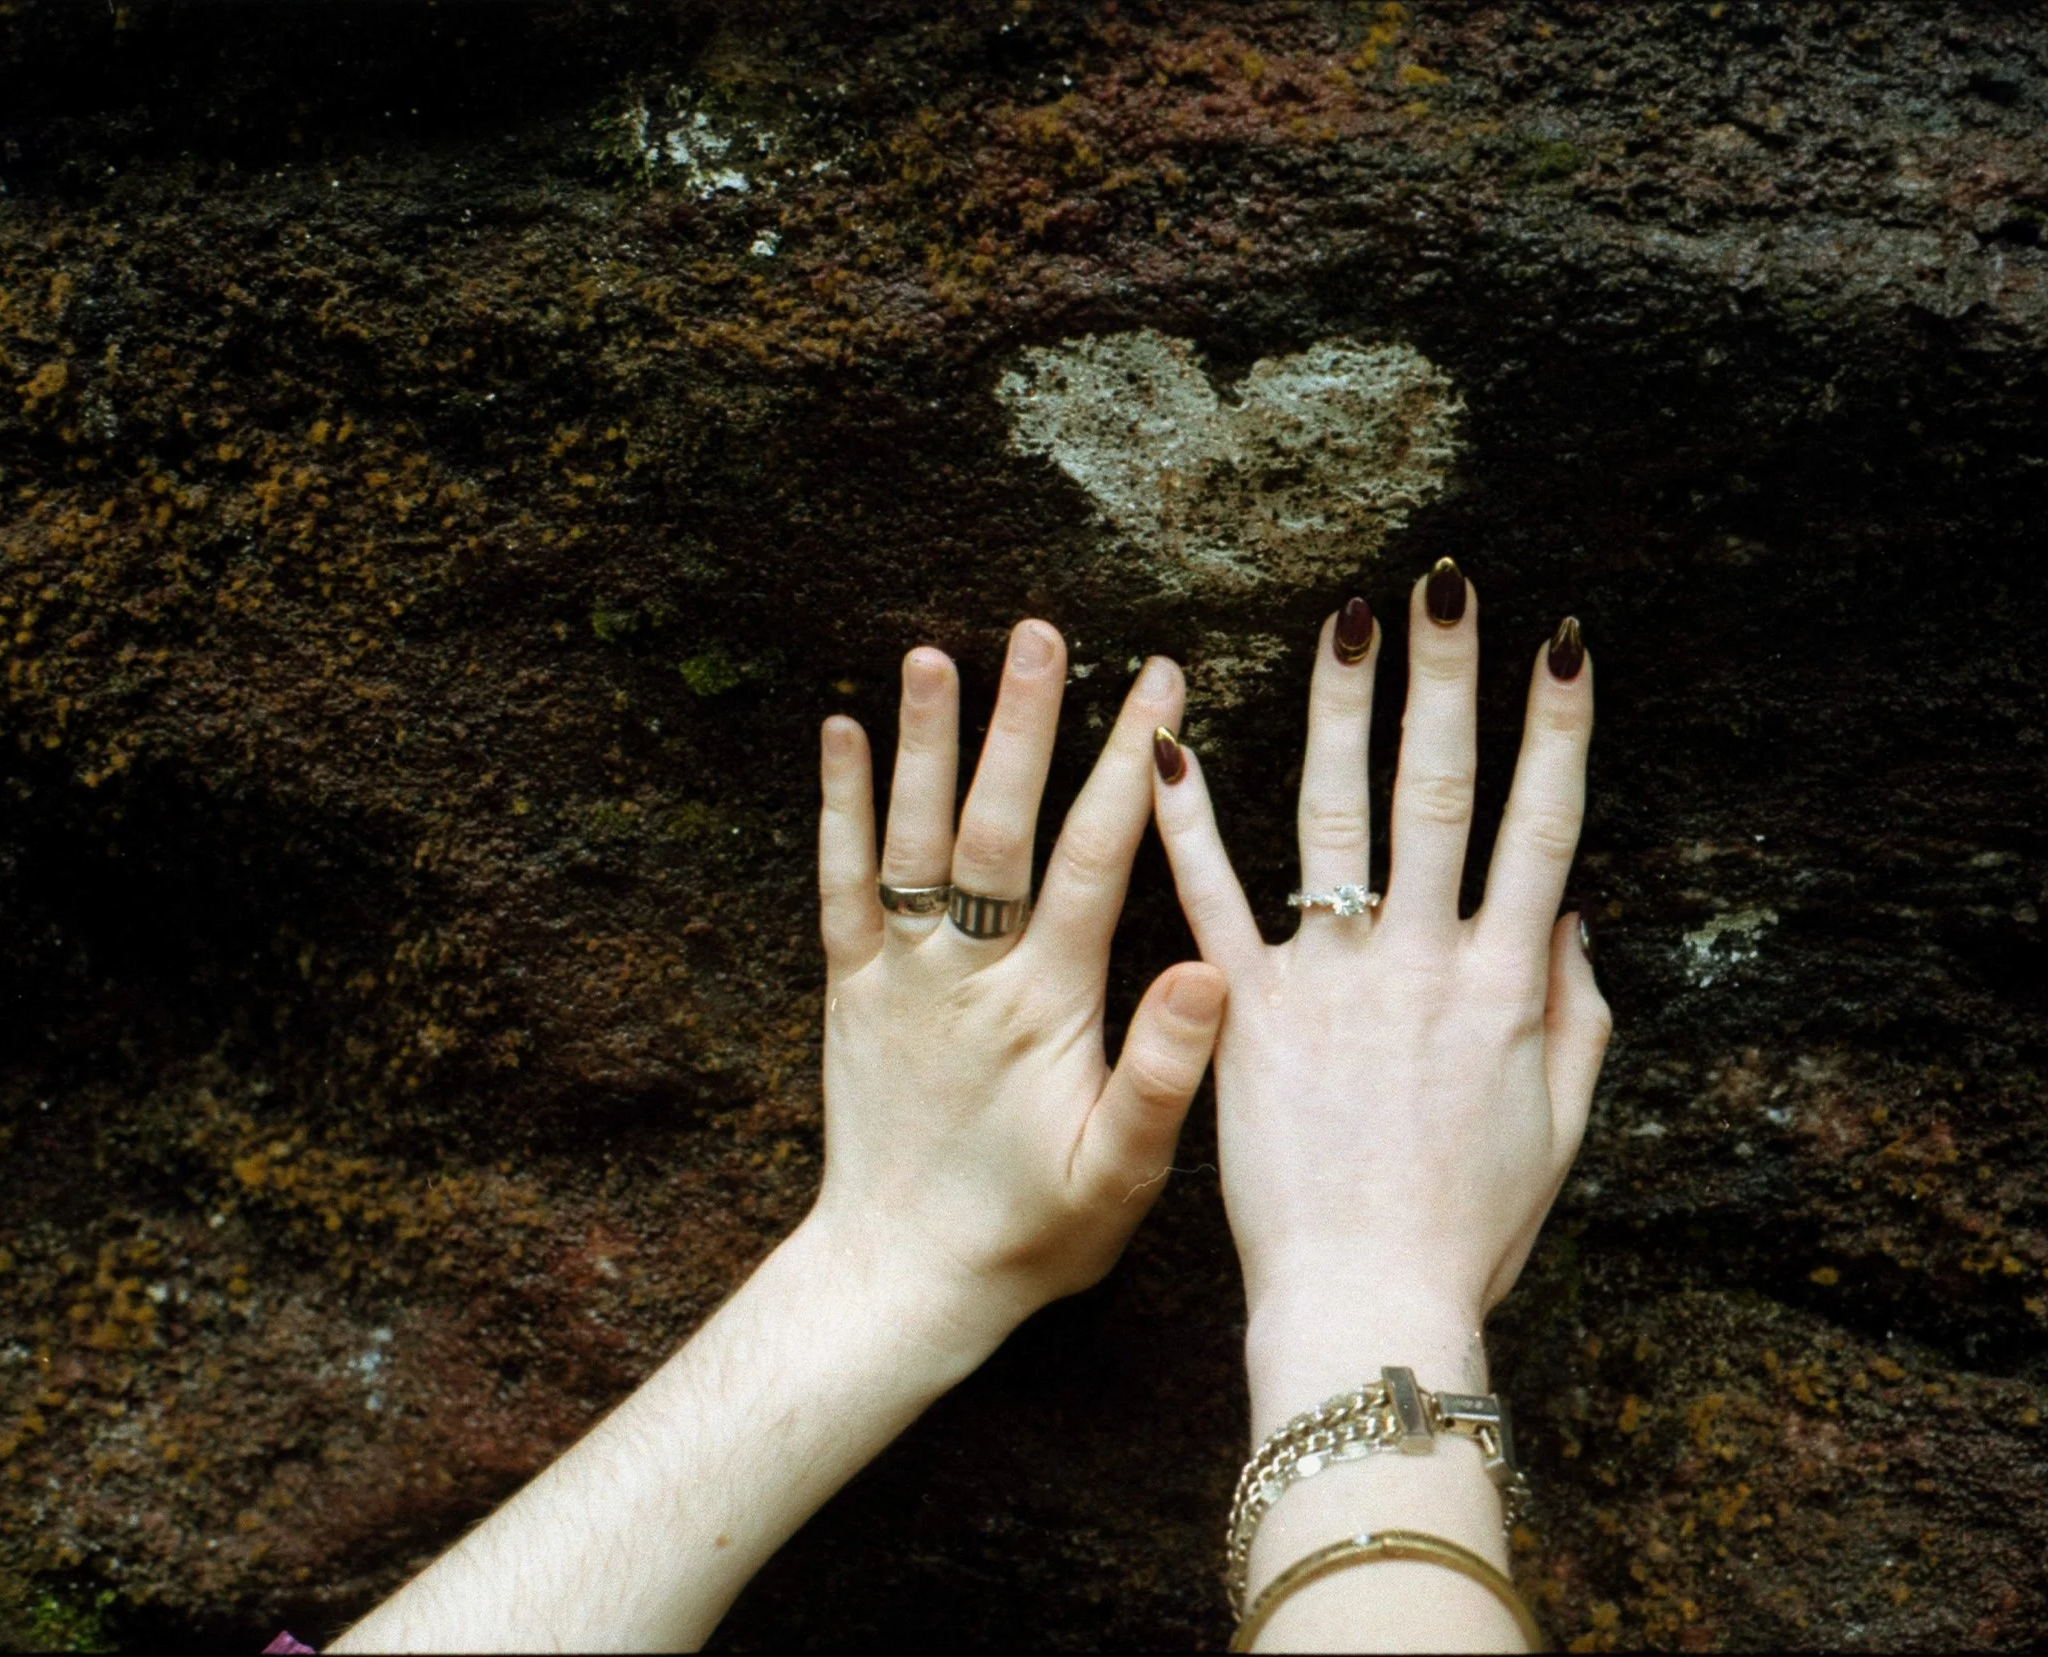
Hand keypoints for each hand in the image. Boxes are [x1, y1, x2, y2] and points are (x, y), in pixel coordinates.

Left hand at [812, 621, 1227, 1350]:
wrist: (904, 1283)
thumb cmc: (1032, 1233)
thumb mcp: (1121, 1175)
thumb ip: (1163, 1073)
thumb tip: (1207, 967)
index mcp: (1046, 1006)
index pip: (1096, 862)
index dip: (1131, 768)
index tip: (1162, 684)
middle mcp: (967, 976)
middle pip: (997, 828)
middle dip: (1024, 725)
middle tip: (1041, 633)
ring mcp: (900, 978)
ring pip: (914, 842)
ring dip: (926, 744)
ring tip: (934, 653)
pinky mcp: (850, 991)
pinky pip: (840, 887)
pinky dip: (840, 810)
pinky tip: (840, 733)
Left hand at [1151, 567, 1609, 1418]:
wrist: (1365, 1304)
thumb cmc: (1468, 1229)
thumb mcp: (1558, 1128)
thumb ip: (1577, 1018)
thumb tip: (1575, 921)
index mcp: (1504, 984)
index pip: (1543, 826)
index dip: (1558, 730)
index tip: (1564, 645)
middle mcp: (1423, 962)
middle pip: (1441, 792)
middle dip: (1450, 681)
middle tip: (1448, 585)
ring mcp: (1331, 982)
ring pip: (1335, 819)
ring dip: (1341, 712)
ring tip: (1343, 620)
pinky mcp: (1247, 1012)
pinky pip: (1212, 900)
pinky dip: (1189, 821)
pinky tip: (1168, 741)